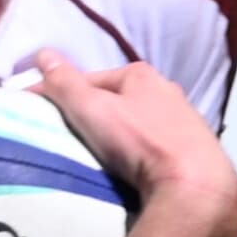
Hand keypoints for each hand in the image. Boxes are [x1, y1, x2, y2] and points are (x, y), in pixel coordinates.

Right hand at [28, 48, 236, 236]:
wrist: (194, 183)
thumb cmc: (139, 140)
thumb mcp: (92, 109)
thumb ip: (65, 84)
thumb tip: (42, 53)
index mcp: (141, 75)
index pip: (92, 79)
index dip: (64, 93)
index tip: (42, 113)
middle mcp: (167, 90)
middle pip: (119, 99)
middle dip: (95, 112)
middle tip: (70, 136)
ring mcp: (185, 120)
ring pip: (140, 121)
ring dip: (120, 133)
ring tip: (100, 156)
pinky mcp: (194, 149)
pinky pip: (157, 144)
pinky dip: (141, 152)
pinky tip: (133, 169)